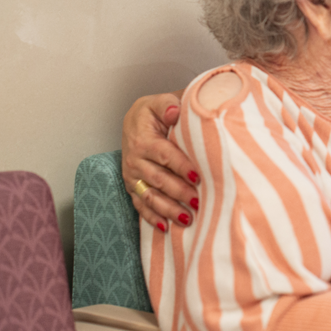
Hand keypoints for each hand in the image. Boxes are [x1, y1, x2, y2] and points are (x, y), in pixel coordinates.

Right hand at [121, 92, 197, 230]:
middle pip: (158, 179)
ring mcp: (132, 176)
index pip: (164, 155)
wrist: (135, 122)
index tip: (197, 176)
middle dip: (178, 192)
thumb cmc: (153, 113)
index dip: (180, 166)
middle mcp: (135, 160)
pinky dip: (151, 218)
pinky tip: (165, 228)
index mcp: (143, 139)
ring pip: (149, 196)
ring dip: (168, 210)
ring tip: (187, 219)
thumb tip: (174, 111)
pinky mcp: (132, 187)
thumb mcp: (159, 102)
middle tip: (198, 202)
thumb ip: (167, 104)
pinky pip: (140, 205)